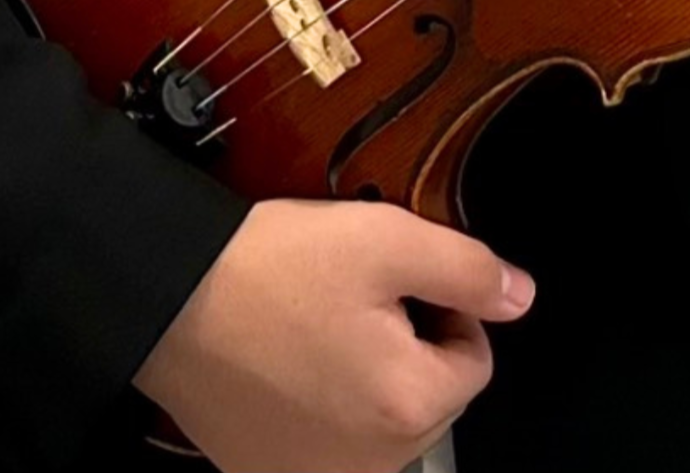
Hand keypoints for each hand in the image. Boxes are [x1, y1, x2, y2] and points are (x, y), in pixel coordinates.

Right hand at [133, 194, 534, 472]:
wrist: (169, 296)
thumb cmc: (270, 268)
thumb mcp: (386, 239)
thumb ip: (468, 269)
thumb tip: (520, 297)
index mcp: (408, 407)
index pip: (475, 358)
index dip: (443, 305)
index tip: (395, 279)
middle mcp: (369, 465)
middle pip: (428, 394)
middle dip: (405, 342)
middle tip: (350, 296)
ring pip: (380, 417)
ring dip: (364, 374)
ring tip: (315, 326)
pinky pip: (327, 441)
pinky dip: (319, 405)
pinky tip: (288, 363)